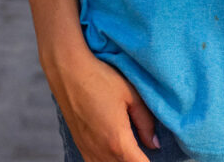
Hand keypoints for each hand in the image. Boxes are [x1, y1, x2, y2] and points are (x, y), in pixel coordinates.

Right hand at [49, 46, 162, 161]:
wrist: (67, 70)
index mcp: (118, 141)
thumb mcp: (131, 95)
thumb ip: (146, 123)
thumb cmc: (100, 78)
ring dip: (123, 161)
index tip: (156, 153)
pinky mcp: (80, 146)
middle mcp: (101, 152)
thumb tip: (154, 143)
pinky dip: (109, 161)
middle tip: (145, 150)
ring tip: (133, 151)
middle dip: (137, 160)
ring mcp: (88, 150)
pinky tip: (115, 153)